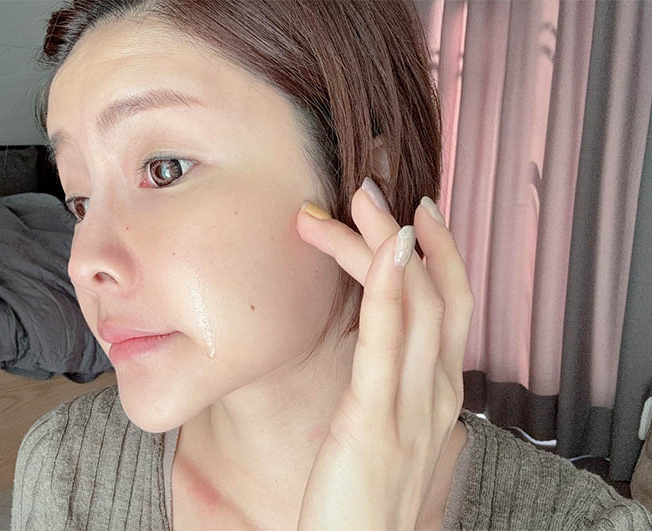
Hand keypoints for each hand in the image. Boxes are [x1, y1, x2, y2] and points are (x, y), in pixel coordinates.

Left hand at [294, 181, 474, 529]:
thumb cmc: (364, 496)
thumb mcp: (387, 431)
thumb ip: (391, 387)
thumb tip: (377, 350)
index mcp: (439, 393)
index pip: (448, 306)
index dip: (438, 253)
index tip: (414, 213)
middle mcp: (437, 391)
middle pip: (437, 292)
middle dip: (411, 231)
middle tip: (377, 185)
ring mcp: (414, 404)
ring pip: (414, 301)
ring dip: (389, 239)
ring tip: (363, 194)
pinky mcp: (376, 417)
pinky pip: (388, 339)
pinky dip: (389, 285)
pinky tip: (385, 245)